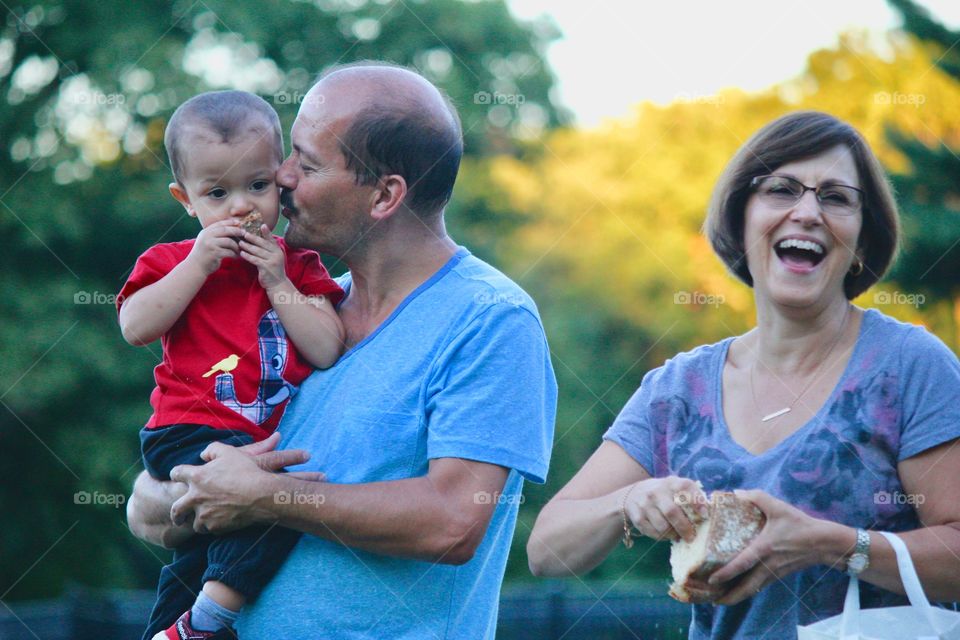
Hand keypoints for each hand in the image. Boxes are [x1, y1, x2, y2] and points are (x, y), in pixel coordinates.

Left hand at [169, 432, 314, 533]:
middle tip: (179, 517)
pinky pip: (211, 529)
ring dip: (198, 522)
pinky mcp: (215, 527)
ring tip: (204, 522)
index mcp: (197, 477)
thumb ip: (212, 450)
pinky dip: (214, 527)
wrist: (260, 495)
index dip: (176, 474)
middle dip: (176, 515)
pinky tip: (222, 523)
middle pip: (176, 509)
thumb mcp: (229, 452)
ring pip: (194, 524)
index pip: (176, 474)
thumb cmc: (245, 471)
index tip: (177, 477)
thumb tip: (203, 455)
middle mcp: (196, 498)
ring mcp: (204, 514)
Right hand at [187, 219, 242, 274]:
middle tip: (244, 233)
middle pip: (225, 230)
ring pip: (229, 241)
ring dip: (236, 246)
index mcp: (205, 232)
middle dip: (236, 231)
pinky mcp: (214, 254)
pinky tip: (236, 256)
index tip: (239, 223)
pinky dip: (234, 254)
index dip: (230, 222)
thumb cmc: (204, 254)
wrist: (195, 267)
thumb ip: (214, 235)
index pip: (219, 224)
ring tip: (239, 249)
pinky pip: (229, 252)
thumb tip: (231, 227)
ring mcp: (210, 245)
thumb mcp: (206, 241)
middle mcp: (207, 236)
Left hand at [239, 225, 287, 290]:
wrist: (277, 284)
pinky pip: (255, 260)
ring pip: (258, 251)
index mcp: (278, 250)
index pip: (271, 239)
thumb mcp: (273, 258)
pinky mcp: (267, 268)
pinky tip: (242, 254)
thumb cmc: (272, 269)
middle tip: (244, 233)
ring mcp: (272, 261)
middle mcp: (276, 254)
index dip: (267, 232)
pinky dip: (248, 256)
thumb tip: (257, 240)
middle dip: (253, 238)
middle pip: (263, 243)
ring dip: (248, 247)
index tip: (262, 225)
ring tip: (240, 243)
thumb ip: (267, 250)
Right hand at [623, 476, 707, 541]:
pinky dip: (662, 537)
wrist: (634, 494)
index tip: (705, 515)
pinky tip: (666, 535)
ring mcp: (645, 504)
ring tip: (678, 536)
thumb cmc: (664, 494)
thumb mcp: (675, 488)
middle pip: (672, 512)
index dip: (696, 501)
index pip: (685, 487)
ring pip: (662, 526)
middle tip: (691, 537)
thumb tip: (708, 513)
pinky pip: (653, 532)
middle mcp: (656, 491)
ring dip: (673, 534)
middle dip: (685, 527)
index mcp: (671, 482)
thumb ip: (691, 496)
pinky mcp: (637, 517)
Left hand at [707, 489, 828, 604]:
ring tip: (720, 600)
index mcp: (764, 548)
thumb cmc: (800, 524)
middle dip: (729, 597)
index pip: (741, 564)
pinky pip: (760, 586)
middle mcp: (767, 565)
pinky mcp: (778, 575)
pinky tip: (738, 590)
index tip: (711, 580)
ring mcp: (773, 572)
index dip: (726, 573)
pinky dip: (747, 591)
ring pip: (753, 590)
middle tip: (711, 602)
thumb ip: (756, 497)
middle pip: (746, 588)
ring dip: (737, 597)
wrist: (824, 542)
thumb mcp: (778, 507)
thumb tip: (736, 492)